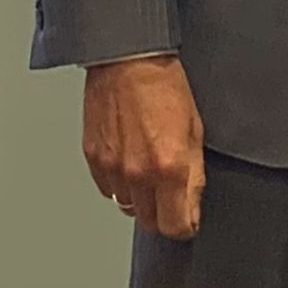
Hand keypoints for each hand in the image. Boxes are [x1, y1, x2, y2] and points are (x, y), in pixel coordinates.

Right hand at [84, 55, 206, 239]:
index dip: (185, 225)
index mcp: (169, 167)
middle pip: (150, 223)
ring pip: (126, 207)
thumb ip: (194, 177)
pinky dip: (118, 182)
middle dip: (162, 214)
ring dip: (139, 197)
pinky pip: (106, 188)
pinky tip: (128, 158)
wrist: (128, 60)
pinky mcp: (93, 158)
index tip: (187, 217)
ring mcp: (112, 167)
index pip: (176, 227)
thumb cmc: (163, 87)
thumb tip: (192, 208)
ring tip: (147, 169)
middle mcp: (138, 173)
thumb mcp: (195, 132)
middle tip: (169, 193)